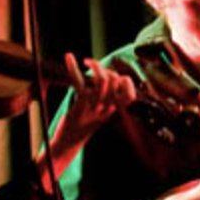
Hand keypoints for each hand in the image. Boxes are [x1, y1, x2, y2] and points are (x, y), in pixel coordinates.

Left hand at [41, 54, 137, 187]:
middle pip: (116, 81)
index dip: (126, 82)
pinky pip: (80, 81)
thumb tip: (107, 77)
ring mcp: (94, 105)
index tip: (113, 77)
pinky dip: (73, 67)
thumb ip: (104, 96)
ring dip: (96, 66)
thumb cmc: (82, 123)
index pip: (131, 95)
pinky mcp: (80, 103)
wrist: (69, 141)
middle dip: (107, 69)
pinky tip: (69, 58)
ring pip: (103, 80)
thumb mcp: (98, 110)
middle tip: (94, 69)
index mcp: (112, 109)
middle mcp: (106, 107)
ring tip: (87, 62)